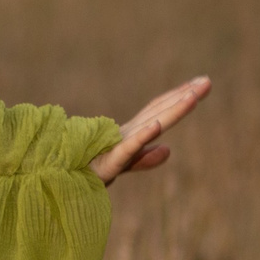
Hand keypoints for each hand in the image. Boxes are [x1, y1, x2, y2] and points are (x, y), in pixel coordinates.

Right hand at [90, 76, 210, 184]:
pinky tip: (156, 126)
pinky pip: (126, 149)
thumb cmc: (80, 170)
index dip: (178, 97)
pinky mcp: (107, 164)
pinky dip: (141, 137)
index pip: (158, 111)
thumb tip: (169, 149)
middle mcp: (124, 135)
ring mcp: (116, 147)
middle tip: (207, 81)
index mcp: (129, 134)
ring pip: (149, 126)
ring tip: (193, 96)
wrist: (51, 178)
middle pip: (159, 112)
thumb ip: (143, 160)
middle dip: (184, 97)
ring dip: (171, 110)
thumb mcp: (118, 165)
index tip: (200, 83)